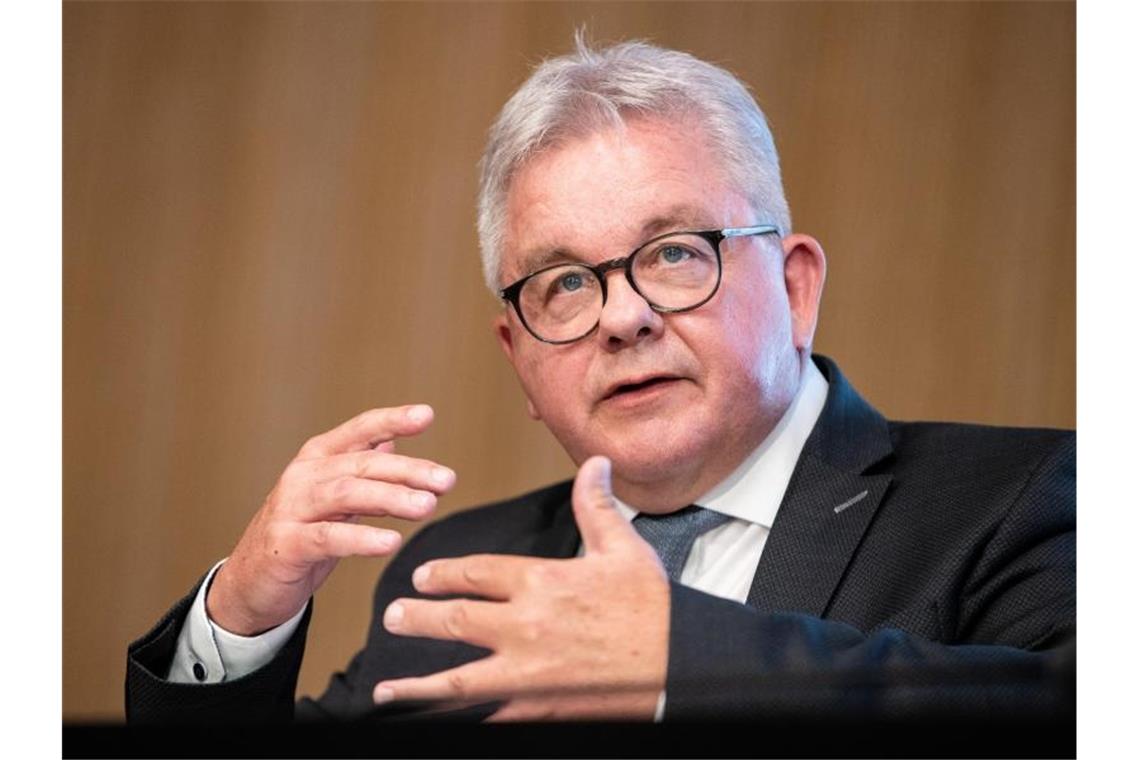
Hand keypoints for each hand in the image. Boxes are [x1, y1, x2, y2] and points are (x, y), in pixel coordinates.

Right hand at [207, 405, 455, 635]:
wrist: (251, 583)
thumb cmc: (299, 536)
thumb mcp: (333, 499)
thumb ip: (360, 470)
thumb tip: (393, 441)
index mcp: (318, 459)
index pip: (359, 431)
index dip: (392, 420)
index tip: (426, 415)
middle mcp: (303, 477)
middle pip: (361, 464)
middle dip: (408, 470)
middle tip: (446, 480)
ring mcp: (292, 509)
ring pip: (346, 494)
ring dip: (391, 498)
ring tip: (426, 507)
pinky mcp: (287, 545)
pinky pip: (328, 537)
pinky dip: (362, 538)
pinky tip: (391, 542)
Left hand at [372, 456, 669, 720]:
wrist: (680, 664)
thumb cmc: (653, 607)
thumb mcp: (625, 548)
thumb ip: (596, 506)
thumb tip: (593, 462)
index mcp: (542, 581)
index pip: (476, 573)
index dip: (444, 574)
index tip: (422, 576)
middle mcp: (526, 626)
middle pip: (456, 620)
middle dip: (419, 618)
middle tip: (393, 616)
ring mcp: (528, 672)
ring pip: (458, 680)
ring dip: (418, 684)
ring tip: (385, 689)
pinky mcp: (538, 707)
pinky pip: (488, 715)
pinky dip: (458, 721)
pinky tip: (434, 723)